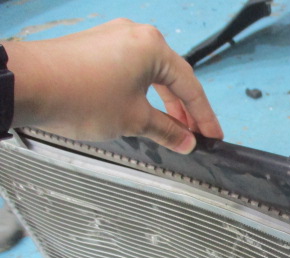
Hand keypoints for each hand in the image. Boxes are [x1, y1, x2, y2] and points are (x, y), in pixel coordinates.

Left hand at [6, 19, 222, 153]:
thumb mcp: (134, 120)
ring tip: (172, 128)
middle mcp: (137, 35)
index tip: (214, 137)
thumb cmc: (87, 99)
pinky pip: (131, 70)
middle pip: (172, 76)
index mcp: (153, 47)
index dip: (204, 116)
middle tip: (195, 136)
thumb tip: (187, 142)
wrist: (27, 84)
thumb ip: (167, 131)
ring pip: (151, 73)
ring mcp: (114, 37)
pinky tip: (145, 111)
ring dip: (164, 102)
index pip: (190, 86)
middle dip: (185, 109)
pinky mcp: (96, 46)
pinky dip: (143, 93)